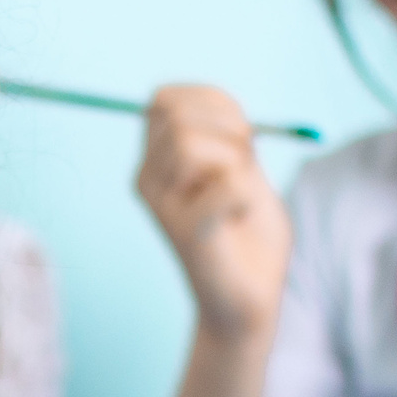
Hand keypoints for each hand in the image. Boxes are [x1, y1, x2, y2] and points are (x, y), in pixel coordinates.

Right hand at [136, 84, 291, 340]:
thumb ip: (226, 132)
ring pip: (194, 144)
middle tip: (244, 169)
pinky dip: (247, 196)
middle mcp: (147, 180)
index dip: (212, 105)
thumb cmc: (247, 230)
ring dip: (237, 162)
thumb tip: (218, 102)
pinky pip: (225, 187)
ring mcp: (162, 207)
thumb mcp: (240, 165)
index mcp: (154, 161)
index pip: (168, 98)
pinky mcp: (186, 233)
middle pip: (178, 115)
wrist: (249, 298)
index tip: (238, 138)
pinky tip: (241, 217)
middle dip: (228, 130)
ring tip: (241, 194)